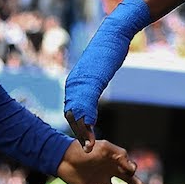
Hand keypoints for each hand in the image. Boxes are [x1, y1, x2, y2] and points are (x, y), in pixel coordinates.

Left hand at [56, 139, 153, 183]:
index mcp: (113, 161)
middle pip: (128, 182)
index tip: (132, 172)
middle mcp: (109, 172)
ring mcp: (100, 182)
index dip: (132, 171)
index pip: (129, 169)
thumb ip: (119, 155)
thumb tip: (133, 169)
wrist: (62, 157)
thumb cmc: (82, 149)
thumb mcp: (103, 148)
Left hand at [63, 28, 132, 151]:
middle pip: (71, 113)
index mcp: (75, 83)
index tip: (82, 142)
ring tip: (88, 146)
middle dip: (78, 132)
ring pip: (77, 111)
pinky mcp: (91, 80)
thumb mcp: (98, 71)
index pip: (72, 110)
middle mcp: (74, 83)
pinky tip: (92, 129)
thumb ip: (92, 83)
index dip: (76, 127)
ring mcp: (81, 81)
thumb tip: (92, 91)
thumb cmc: (108, 51)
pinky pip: (87, 103)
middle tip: (84, 150)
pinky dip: (88, 118)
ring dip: (82, 130)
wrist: (113, 33)